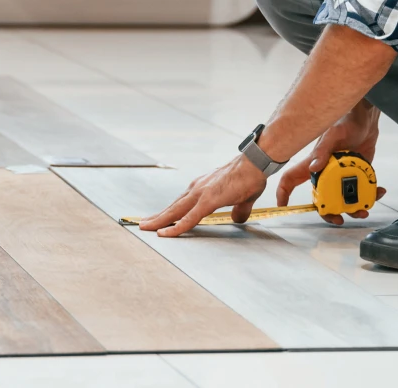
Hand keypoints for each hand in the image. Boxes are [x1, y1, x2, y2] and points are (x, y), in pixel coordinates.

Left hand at [139, 154, 267, 237]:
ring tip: (146, 227)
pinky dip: (176, 227)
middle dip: (157, 216)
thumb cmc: (250, 177)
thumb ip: (238, 209)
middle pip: (173, 207)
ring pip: (175, 211)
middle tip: (142, 224)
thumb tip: (237, 218)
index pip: (182, 203)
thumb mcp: (242, 198)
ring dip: (160, 220)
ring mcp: (201, 194)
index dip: (170, 212)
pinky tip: (165, 233)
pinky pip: (188, 218)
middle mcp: (197, 189)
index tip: (158, 219)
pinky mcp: (208, 200)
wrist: (255, 164)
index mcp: (203, 188)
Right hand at [275, 100, 385, 224]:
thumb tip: (314, 167)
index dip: (284, 192)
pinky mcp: (358, 173)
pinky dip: (371, 194)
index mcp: (313, 163)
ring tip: (365, 209)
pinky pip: (362, 189)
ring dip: (354, 207)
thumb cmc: (345, 121)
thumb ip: (323, 150)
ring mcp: (342, 174)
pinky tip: (379, 192)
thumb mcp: (333, 134)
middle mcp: (326, 171)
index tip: (283, 206)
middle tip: (340, 219)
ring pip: (343, 198)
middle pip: (321, 197)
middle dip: (329, 212)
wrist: (366, 118)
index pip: (291, 178)